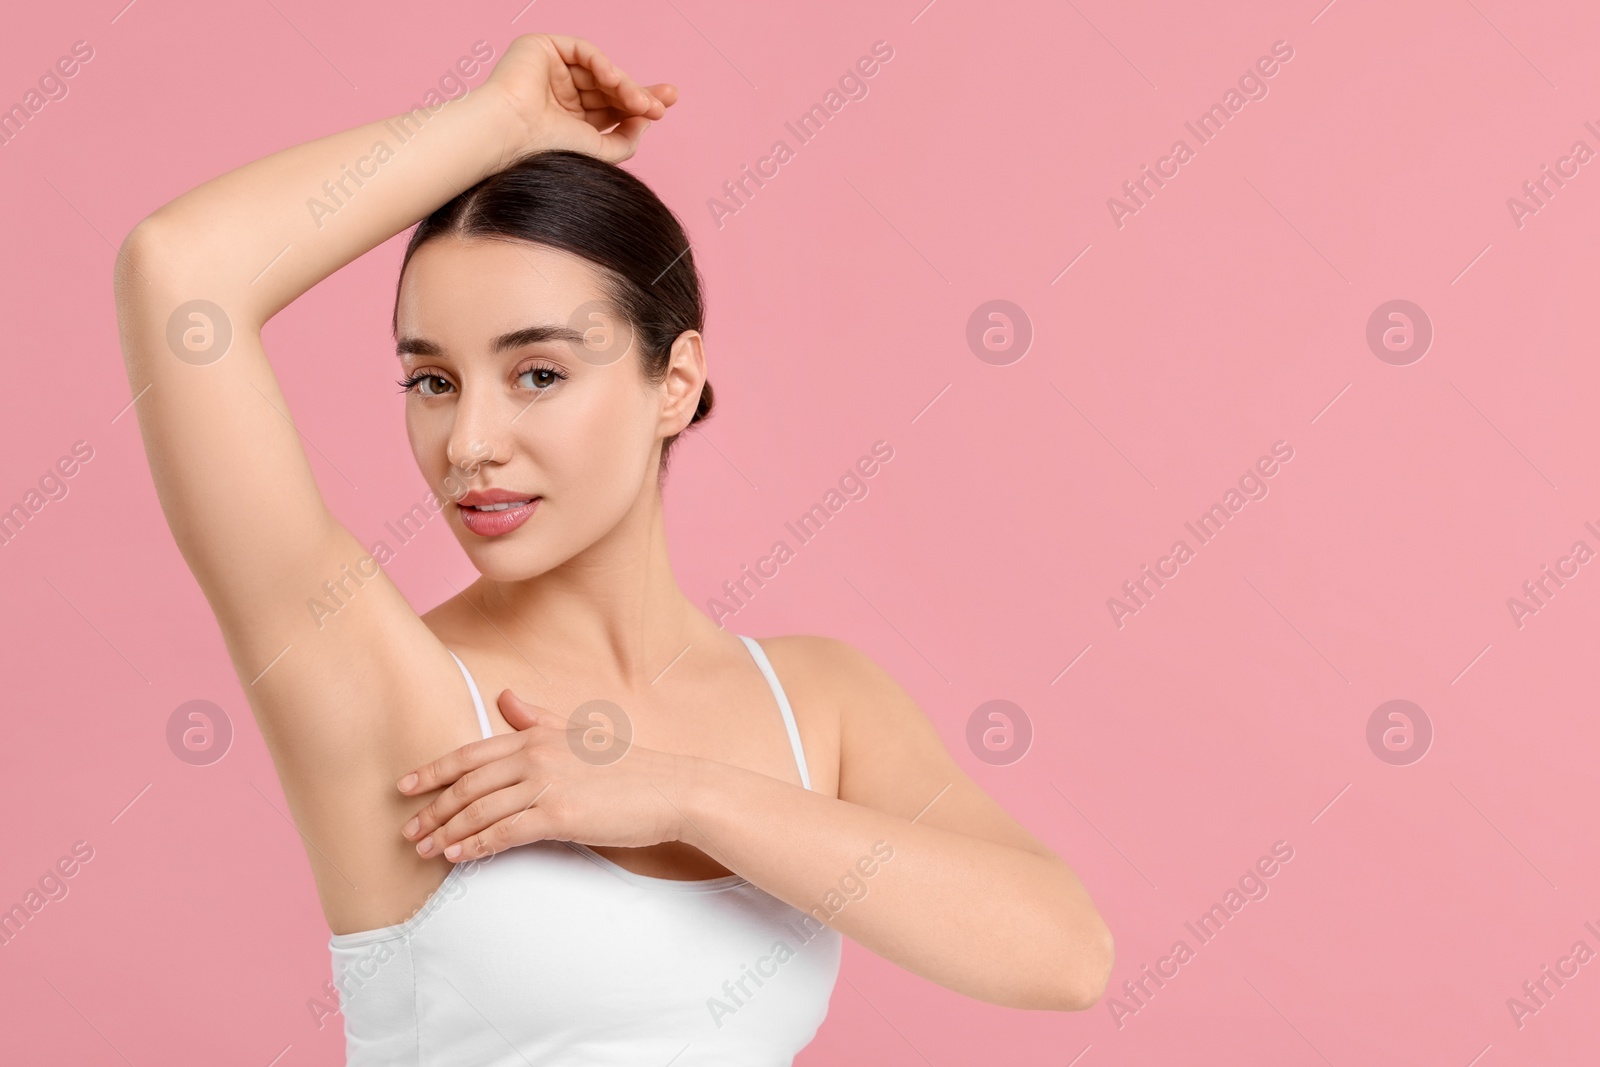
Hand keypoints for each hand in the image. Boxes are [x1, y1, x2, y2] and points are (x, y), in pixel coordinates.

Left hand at [398, 688, 691, 861]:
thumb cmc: (630, 766)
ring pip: (480, 810)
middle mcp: (536, 754)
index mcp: (538, 734)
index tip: (405, 787)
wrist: (673, 790)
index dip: (433, 771)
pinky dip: (476, 845)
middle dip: (432, 808)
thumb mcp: (582, 733)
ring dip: (447, 831)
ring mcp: (547, 784)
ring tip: (425, 850)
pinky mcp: (559, 816)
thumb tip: (508, 698)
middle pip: (467, 784)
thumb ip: (541, 718)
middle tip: (407, 830)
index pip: (471, 753)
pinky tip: (459, 856)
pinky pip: (505, 833)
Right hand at [477, 33, 678, 165]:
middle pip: (610, 87)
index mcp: (571, 117)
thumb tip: (647, 120)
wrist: (512, 132)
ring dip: (625, 85)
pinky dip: (602, 63)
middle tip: (661, 103)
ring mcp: (552, 70)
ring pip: (600, 71)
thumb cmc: (548, 148)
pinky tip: (614, 80)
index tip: (663, 109)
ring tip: (640, 102)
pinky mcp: (543, 48)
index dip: (638, 104)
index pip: (611, 106)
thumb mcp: (600, 150)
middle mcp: (562, 93)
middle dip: (638, 93)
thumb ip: (627, 139)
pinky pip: (583, 51)